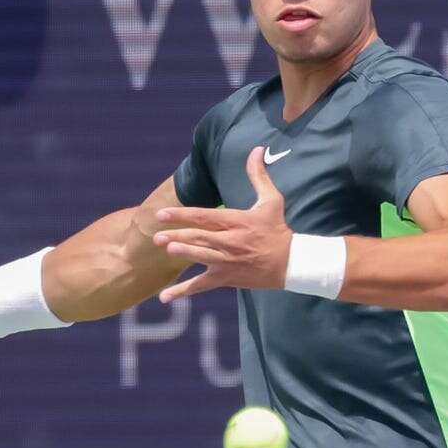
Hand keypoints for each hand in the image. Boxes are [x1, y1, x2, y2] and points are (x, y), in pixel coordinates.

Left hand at [152, 146, 292, 302]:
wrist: (291, 263)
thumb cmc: (277, 229)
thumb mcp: (271, 200)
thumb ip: (258, 175)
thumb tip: (257, 150)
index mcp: (236, 221)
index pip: (204, 216)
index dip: (182, 215)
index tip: (162, 214)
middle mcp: (229, 241)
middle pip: (199, 237)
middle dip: (176, 234)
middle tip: (156, 235)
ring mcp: (227, 261)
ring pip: (201, 257)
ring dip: (183, 253)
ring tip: (165, 248)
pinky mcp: (226, 278)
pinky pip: (201, 286)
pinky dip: (182, 292)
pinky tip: (164, 297)